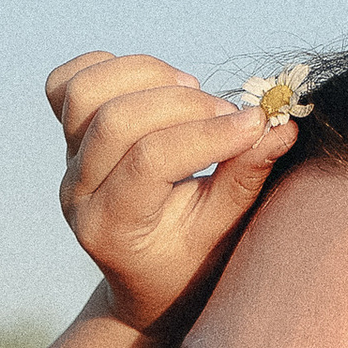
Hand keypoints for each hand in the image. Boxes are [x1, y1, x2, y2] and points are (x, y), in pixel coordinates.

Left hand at [48, 51, 296, 335]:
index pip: (149, 160)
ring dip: (147, 75)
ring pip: (85, 92)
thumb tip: (281, 127)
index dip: (207, 134)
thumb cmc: (189, 263)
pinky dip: (110, 68)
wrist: (145, 280)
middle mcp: (78, 195)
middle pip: (114, 119)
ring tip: (191, 90)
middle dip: (181, 105)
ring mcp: (68, 164)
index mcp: (111, 230)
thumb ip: (244, 180)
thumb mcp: (221, 233)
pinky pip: (66, 83)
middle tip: (226, 113)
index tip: (256, 125)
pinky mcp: (68, 137)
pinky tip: (152, 85)